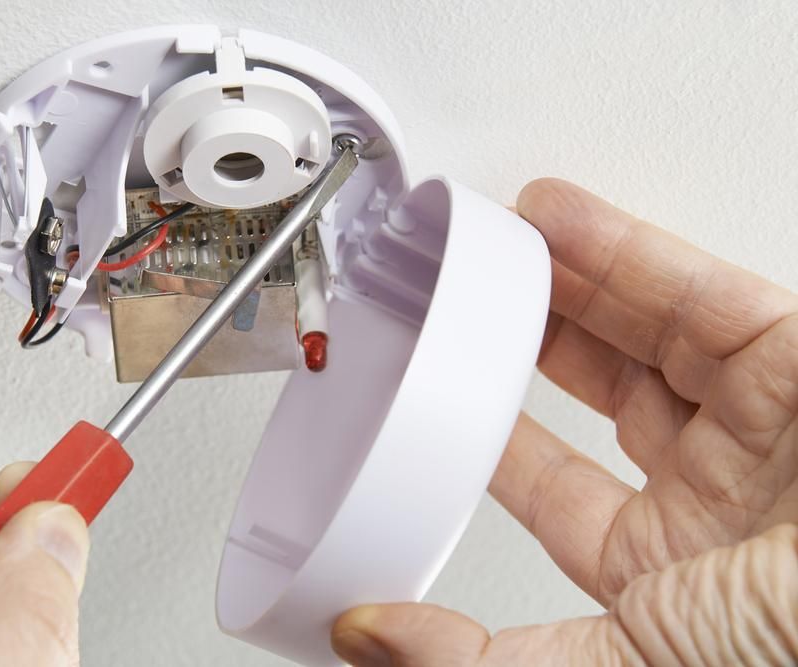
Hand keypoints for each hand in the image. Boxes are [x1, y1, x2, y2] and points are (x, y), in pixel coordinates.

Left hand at [332, 178, 797, 665]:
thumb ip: (494, 659)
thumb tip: (366, 635)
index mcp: (677, 575)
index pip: (561, 499)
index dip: (498, 449)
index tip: (433, 405)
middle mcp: (724, 495)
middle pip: (606, 397)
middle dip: (532, 344)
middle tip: (457, 305)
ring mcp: (766, 419)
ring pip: (646, 332)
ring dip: (566, 284)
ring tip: (489, 246)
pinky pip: (695, 290)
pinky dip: (620, 250)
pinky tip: (552, 218)